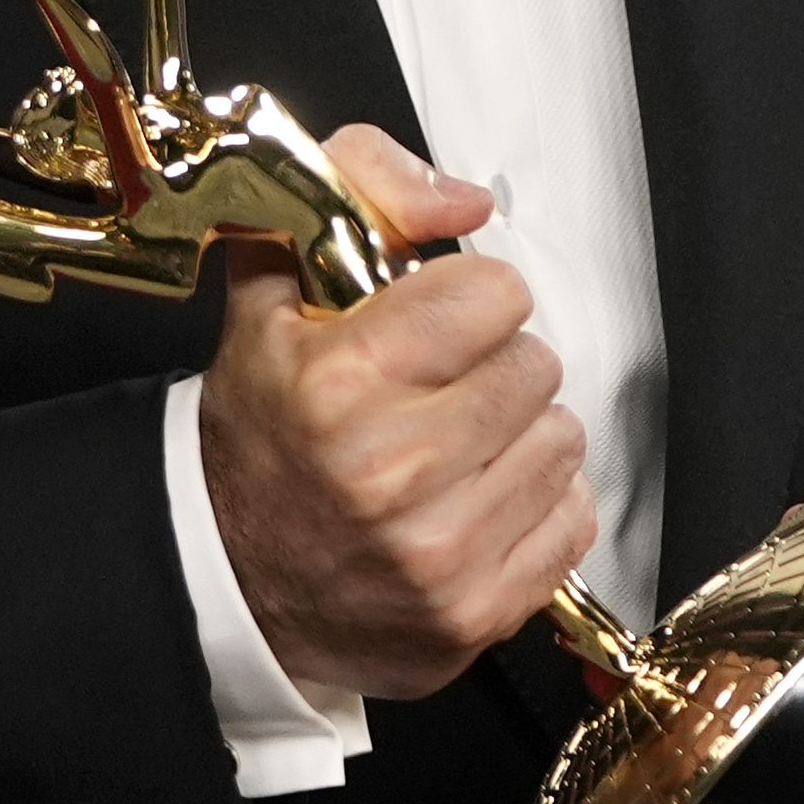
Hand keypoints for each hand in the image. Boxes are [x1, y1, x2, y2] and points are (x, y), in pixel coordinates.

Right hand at [198, 124, 600, 698]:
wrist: (230, 577)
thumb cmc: (264, 430)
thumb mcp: (272, 287)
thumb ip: (359, 192)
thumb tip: (465, 200)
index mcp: (339, 381)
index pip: (494, 294)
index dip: (466, 299)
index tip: (434, 325)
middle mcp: (392, 470)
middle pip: (536, 365)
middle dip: (493, 366)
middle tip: (438, 392)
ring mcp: (439, 551)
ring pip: (563, 440)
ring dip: (519, 436)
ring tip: (454, 450)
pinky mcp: (477, 610)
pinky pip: (573, 519)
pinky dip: (534, 506)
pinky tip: (474, 503)